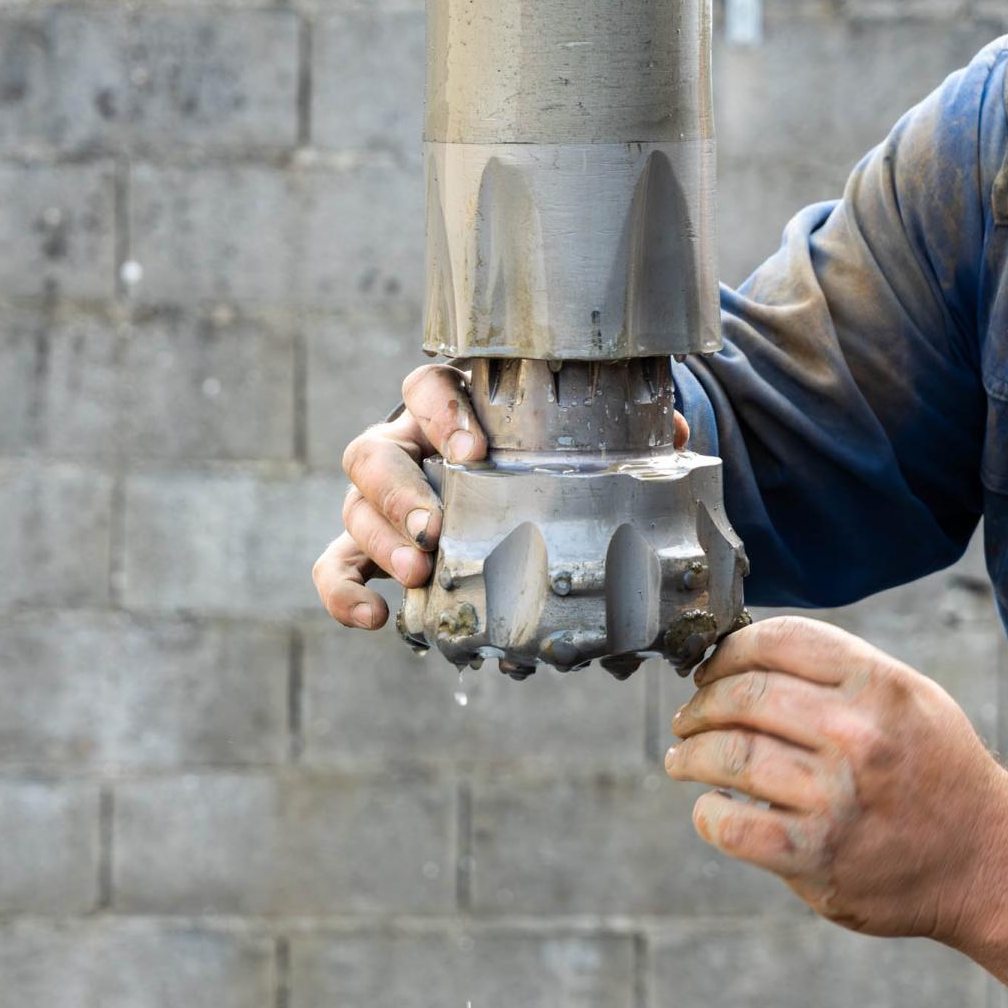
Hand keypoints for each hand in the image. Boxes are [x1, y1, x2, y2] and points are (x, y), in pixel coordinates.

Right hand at [312, 362, 691, 630]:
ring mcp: (382, 502)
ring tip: (419, 570)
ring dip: (379, 540)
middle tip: (435, 528)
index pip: (424, 388)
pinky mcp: (369, 550)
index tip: (473, 451)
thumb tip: (672, 436)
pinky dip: (344, 593)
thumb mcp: (576, 442)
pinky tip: (374, 619)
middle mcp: (406, 450)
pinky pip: (336, 567)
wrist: (519, 498)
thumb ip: (619, 435)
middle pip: (372, 454)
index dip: (440, 413)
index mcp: (451, 410)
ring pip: (352, 507)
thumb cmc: (540, 462)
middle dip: (399, 492)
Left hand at [665, 616, 1007, 947]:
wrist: (990, 862)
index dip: (727, 650)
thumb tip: (748, 654)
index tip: (709, 667)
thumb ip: (838, 672)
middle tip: (687, 716)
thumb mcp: (910, 697)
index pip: (777, 641)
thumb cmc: (938, 771)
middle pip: (742, 696)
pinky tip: (710, 807)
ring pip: (728, 756)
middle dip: (700, 703)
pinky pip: (732, 824)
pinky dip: (707, 812)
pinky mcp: (817, 856)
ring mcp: (834, 797)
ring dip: (690, 754)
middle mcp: (856, 735)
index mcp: (878, 685)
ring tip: (682, 758)